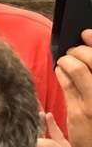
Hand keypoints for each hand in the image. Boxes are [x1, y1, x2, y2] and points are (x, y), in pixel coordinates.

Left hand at [56, 30, 91, 146]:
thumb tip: (86, 59)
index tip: (86, 33)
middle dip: (81, 50)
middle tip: (74, 50)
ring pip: (80, 69)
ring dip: (68, 60)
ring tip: (65, 60)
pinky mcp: (80, 113)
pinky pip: (67, 85)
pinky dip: (61, 74)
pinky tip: (59, 71)